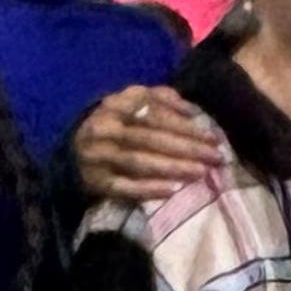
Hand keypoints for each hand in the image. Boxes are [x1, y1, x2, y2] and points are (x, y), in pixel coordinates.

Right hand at [72, 82, 216, 207]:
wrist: (75, 149)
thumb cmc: (119, 124)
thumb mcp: (135, 102)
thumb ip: (163, 99)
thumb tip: (191, 110)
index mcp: (116, 104)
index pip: (153, 114)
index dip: (184, 125)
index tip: (213, 137)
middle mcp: (103, 127)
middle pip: (149, 138)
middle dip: (186, 148)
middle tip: (215, 157)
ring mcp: (96, 155)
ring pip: (138, 162)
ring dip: (172, 168)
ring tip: (200, 173)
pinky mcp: (94, 180)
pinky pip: (124, 187)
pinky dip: (148, 189)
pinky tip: (173, 190)